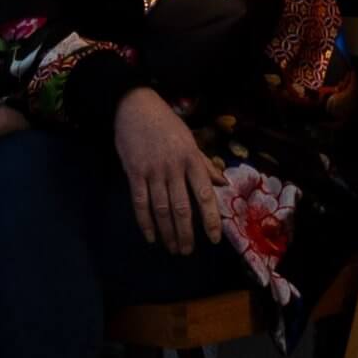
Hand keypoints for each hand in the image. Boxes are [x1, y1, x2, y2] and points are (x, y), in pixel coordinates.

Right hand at [113, 87, 223, 253]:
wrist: (135, 105)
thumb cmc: (166, 123)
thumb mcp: (190, 139)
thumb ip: (204, 163)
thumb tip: (223, 183)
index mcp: (191, 159)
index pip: (204, 194)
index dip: (210, 219)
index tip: (214, 238)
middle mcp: (174, 167)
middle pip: (182, 208)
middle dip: (186, 233)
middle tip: (187, 251)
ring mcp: (153, 171)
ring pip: (162, 209)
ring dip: (168, 232)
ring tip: (173, 248)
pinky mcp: (134, 172)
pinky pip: (140, 202)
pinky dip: (145, 222)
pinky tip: (151, 236)